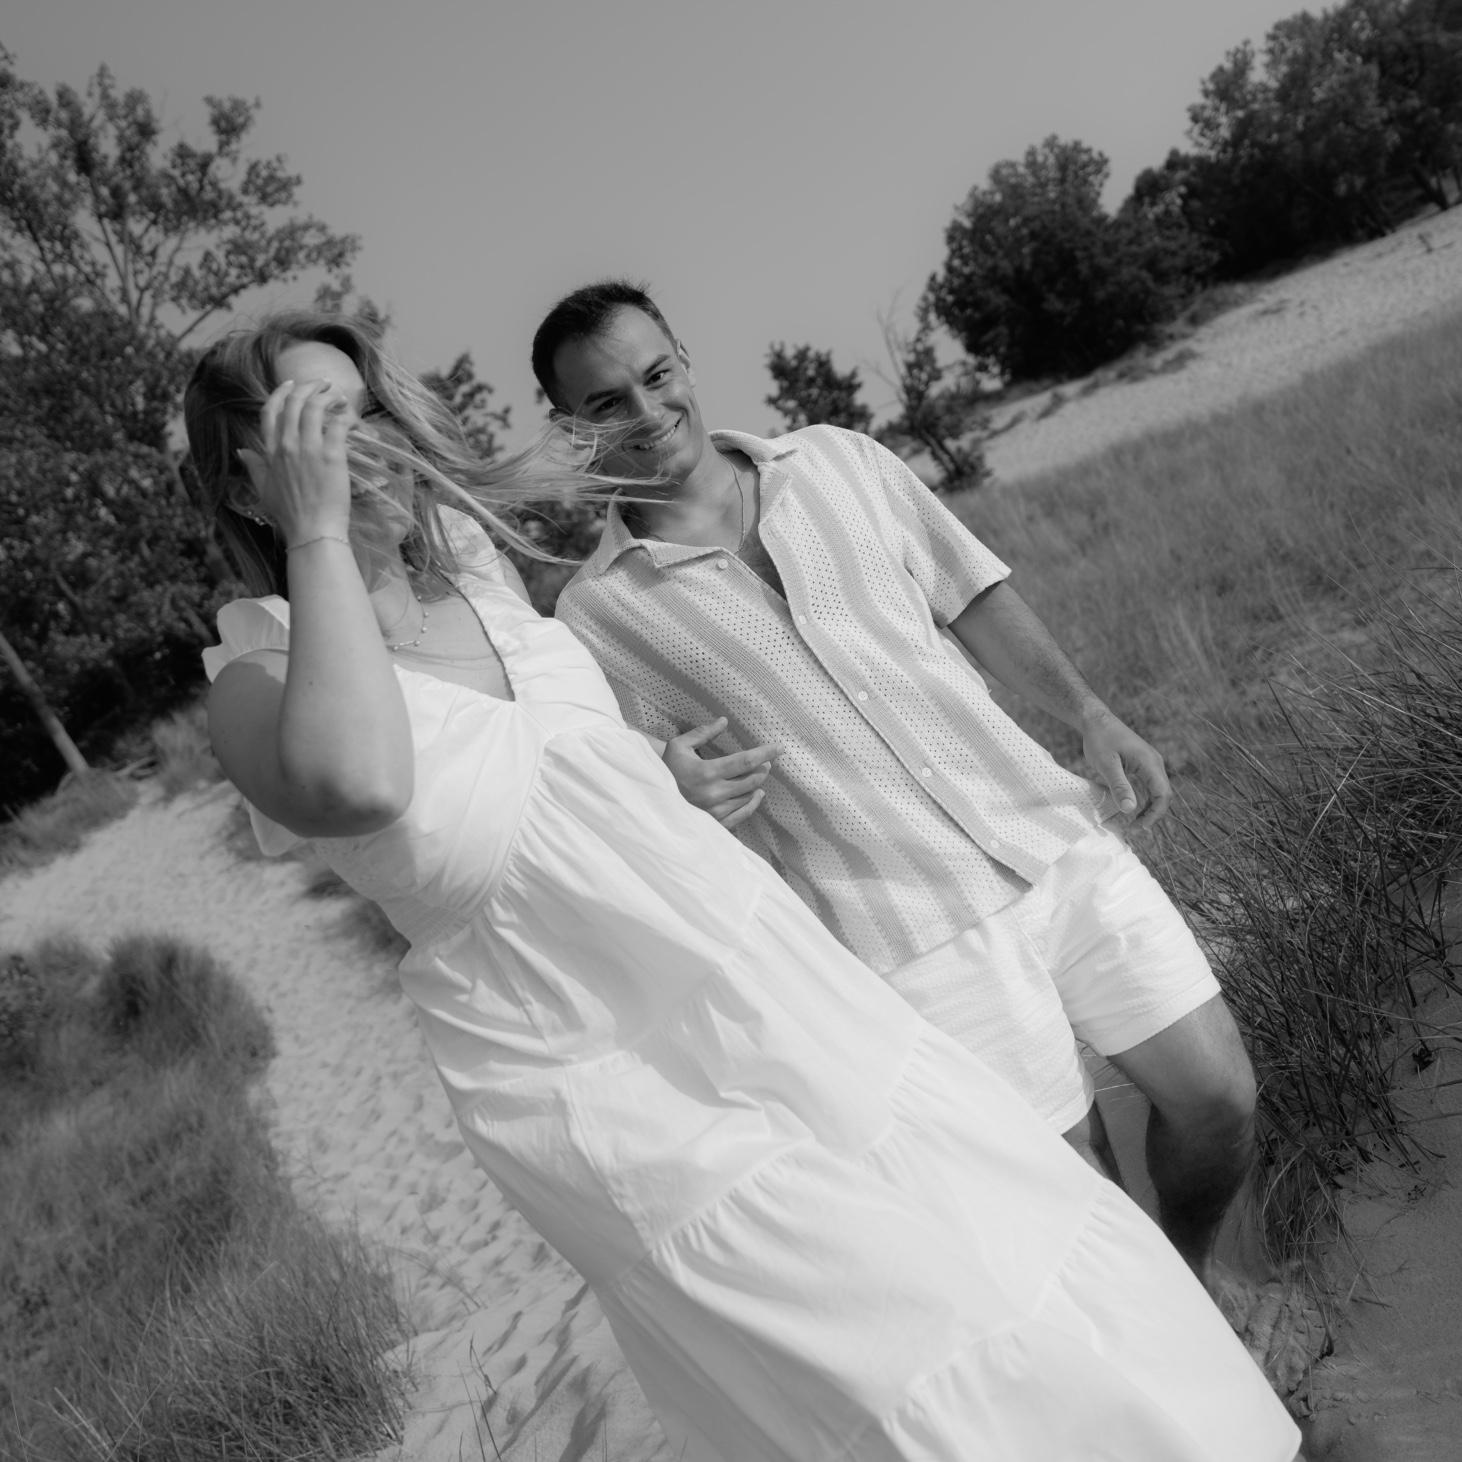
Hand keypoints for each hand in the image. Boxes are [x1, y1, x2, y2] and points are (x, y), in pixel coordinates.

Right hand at [237, 378, 353, 542]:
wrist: (312, 531)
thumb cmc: (290, 516)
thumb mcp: (264, 490)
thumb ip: (255, 467)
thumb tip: (242, 451)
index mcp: (270, 452)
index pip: (270, 411)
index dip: (281, 393)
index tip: (292, 384)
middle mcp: (287, 445)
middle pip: (294, 402)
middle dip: (309, 387)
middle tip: (324, 385)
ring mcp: (309, 449)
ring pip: (315, 407)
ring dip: (328, 396)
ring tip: (340, 398)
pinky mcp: (332, 456)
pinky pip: (338, 424)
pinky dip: (346, 416)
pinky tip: (352, 418)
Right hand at [663, 717, 777, 830]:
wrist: (650, 800)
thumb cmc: (666, 769)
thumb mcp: (679, 746)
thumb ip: (703, 733)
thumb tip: (724, 720)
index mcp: (706, 772)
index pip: (745, 762)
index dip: (765, 753)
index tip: (779, 748)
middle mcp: (713, 794)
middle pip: (751, 780)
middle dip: (762, 768)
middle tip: (766, 761)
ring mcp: (714, 811)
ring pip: (748, 797)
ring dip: (757, 785)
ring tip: (759, 776)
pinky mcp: (714, 824)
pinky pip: (741, 815)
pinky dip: (752, 804)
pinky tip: (756, 796)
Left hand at [1081, 709, 1170, 831]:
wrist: (1096, 720)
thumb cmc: (1100, 739)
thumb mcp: (1106, 765)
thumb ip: (1119, 786)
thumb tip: (1130, 809)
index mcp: (1149, 762)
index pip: (1162, 794)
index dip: (1154, 814)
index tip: (1138, 828)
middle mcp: (1155, 763)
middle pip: (1162, 795)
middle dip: (1151, 815)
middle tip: (1133, 830)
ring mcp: (1150, 763)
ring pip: (1157, 791)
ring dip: (1148, 809)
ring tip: (1133, 824)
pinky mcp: (1143, 764)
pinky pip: (1149, 786)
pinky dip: (1144, 800)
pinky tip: (1132, 808)